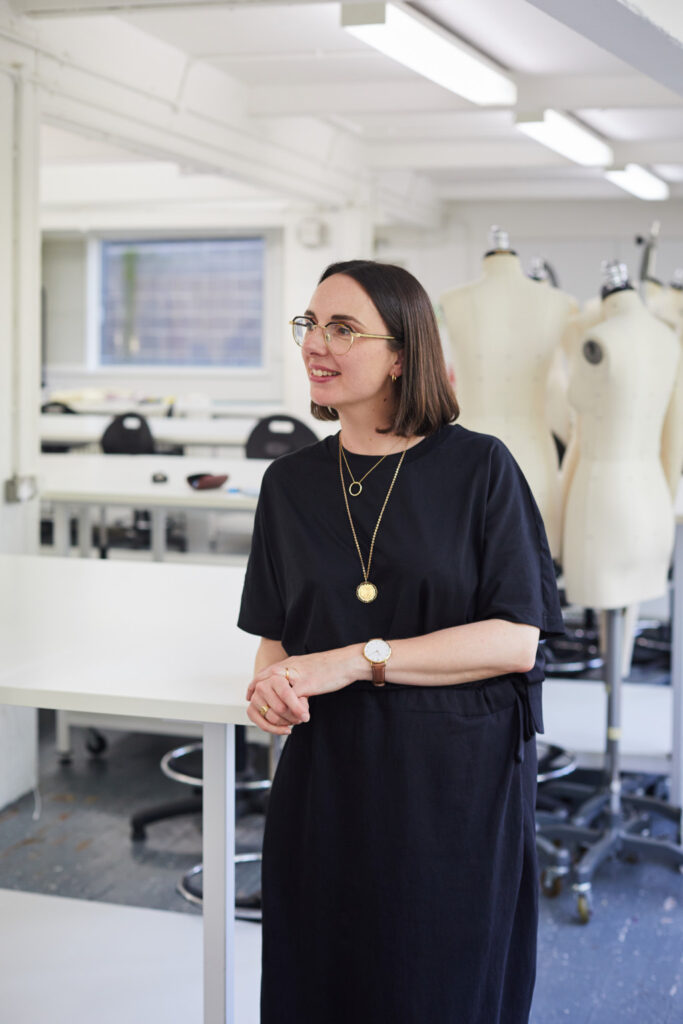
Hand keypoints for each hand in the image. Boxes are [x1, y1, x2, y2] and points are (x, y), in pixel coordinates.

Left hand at [245, 646, 363, 733]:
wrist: (348, 661)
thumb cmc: (331, 667)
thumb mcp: (307, 669)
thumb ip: (295, 677)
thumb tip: (289, 690)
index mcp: (287, 663)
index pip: (261, 675)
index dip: (253, 688)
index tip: (250, 697)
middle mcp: (288, 668)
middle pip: (263, 687)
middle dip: (262, 705)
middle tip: (268, 717)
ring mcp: (295, 677)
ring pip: (275, 699)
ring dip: (280, 714)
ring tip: (290, 722)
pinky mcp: (305, 685)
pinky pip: (291, 703)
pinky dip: (295, 713)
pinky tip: (304, 717)